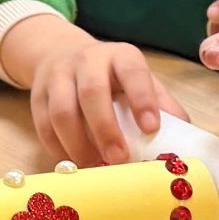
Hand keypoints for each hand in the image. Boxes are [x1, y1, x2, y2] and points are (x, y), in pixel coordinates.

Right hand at [0, 15, 185, 166]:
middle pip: (92, 92)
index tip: (151, 128)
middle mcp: (87, 60)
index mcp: (120, 56)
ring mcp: (57, 75)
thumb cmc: (110, 75)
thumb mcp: (137, 78)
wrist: (61, 53)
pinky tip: (72, 163)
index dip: (142, 99)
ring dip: (78, 144)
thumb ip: (160, 102)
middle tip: (118, 159)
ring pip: (62, 110)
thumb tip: (181, 139)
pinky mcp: (37, 94)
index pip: (133, 72)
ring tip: (93, 167)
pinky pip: (43, 124)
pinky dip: (57, 148)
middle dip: (105, 129)